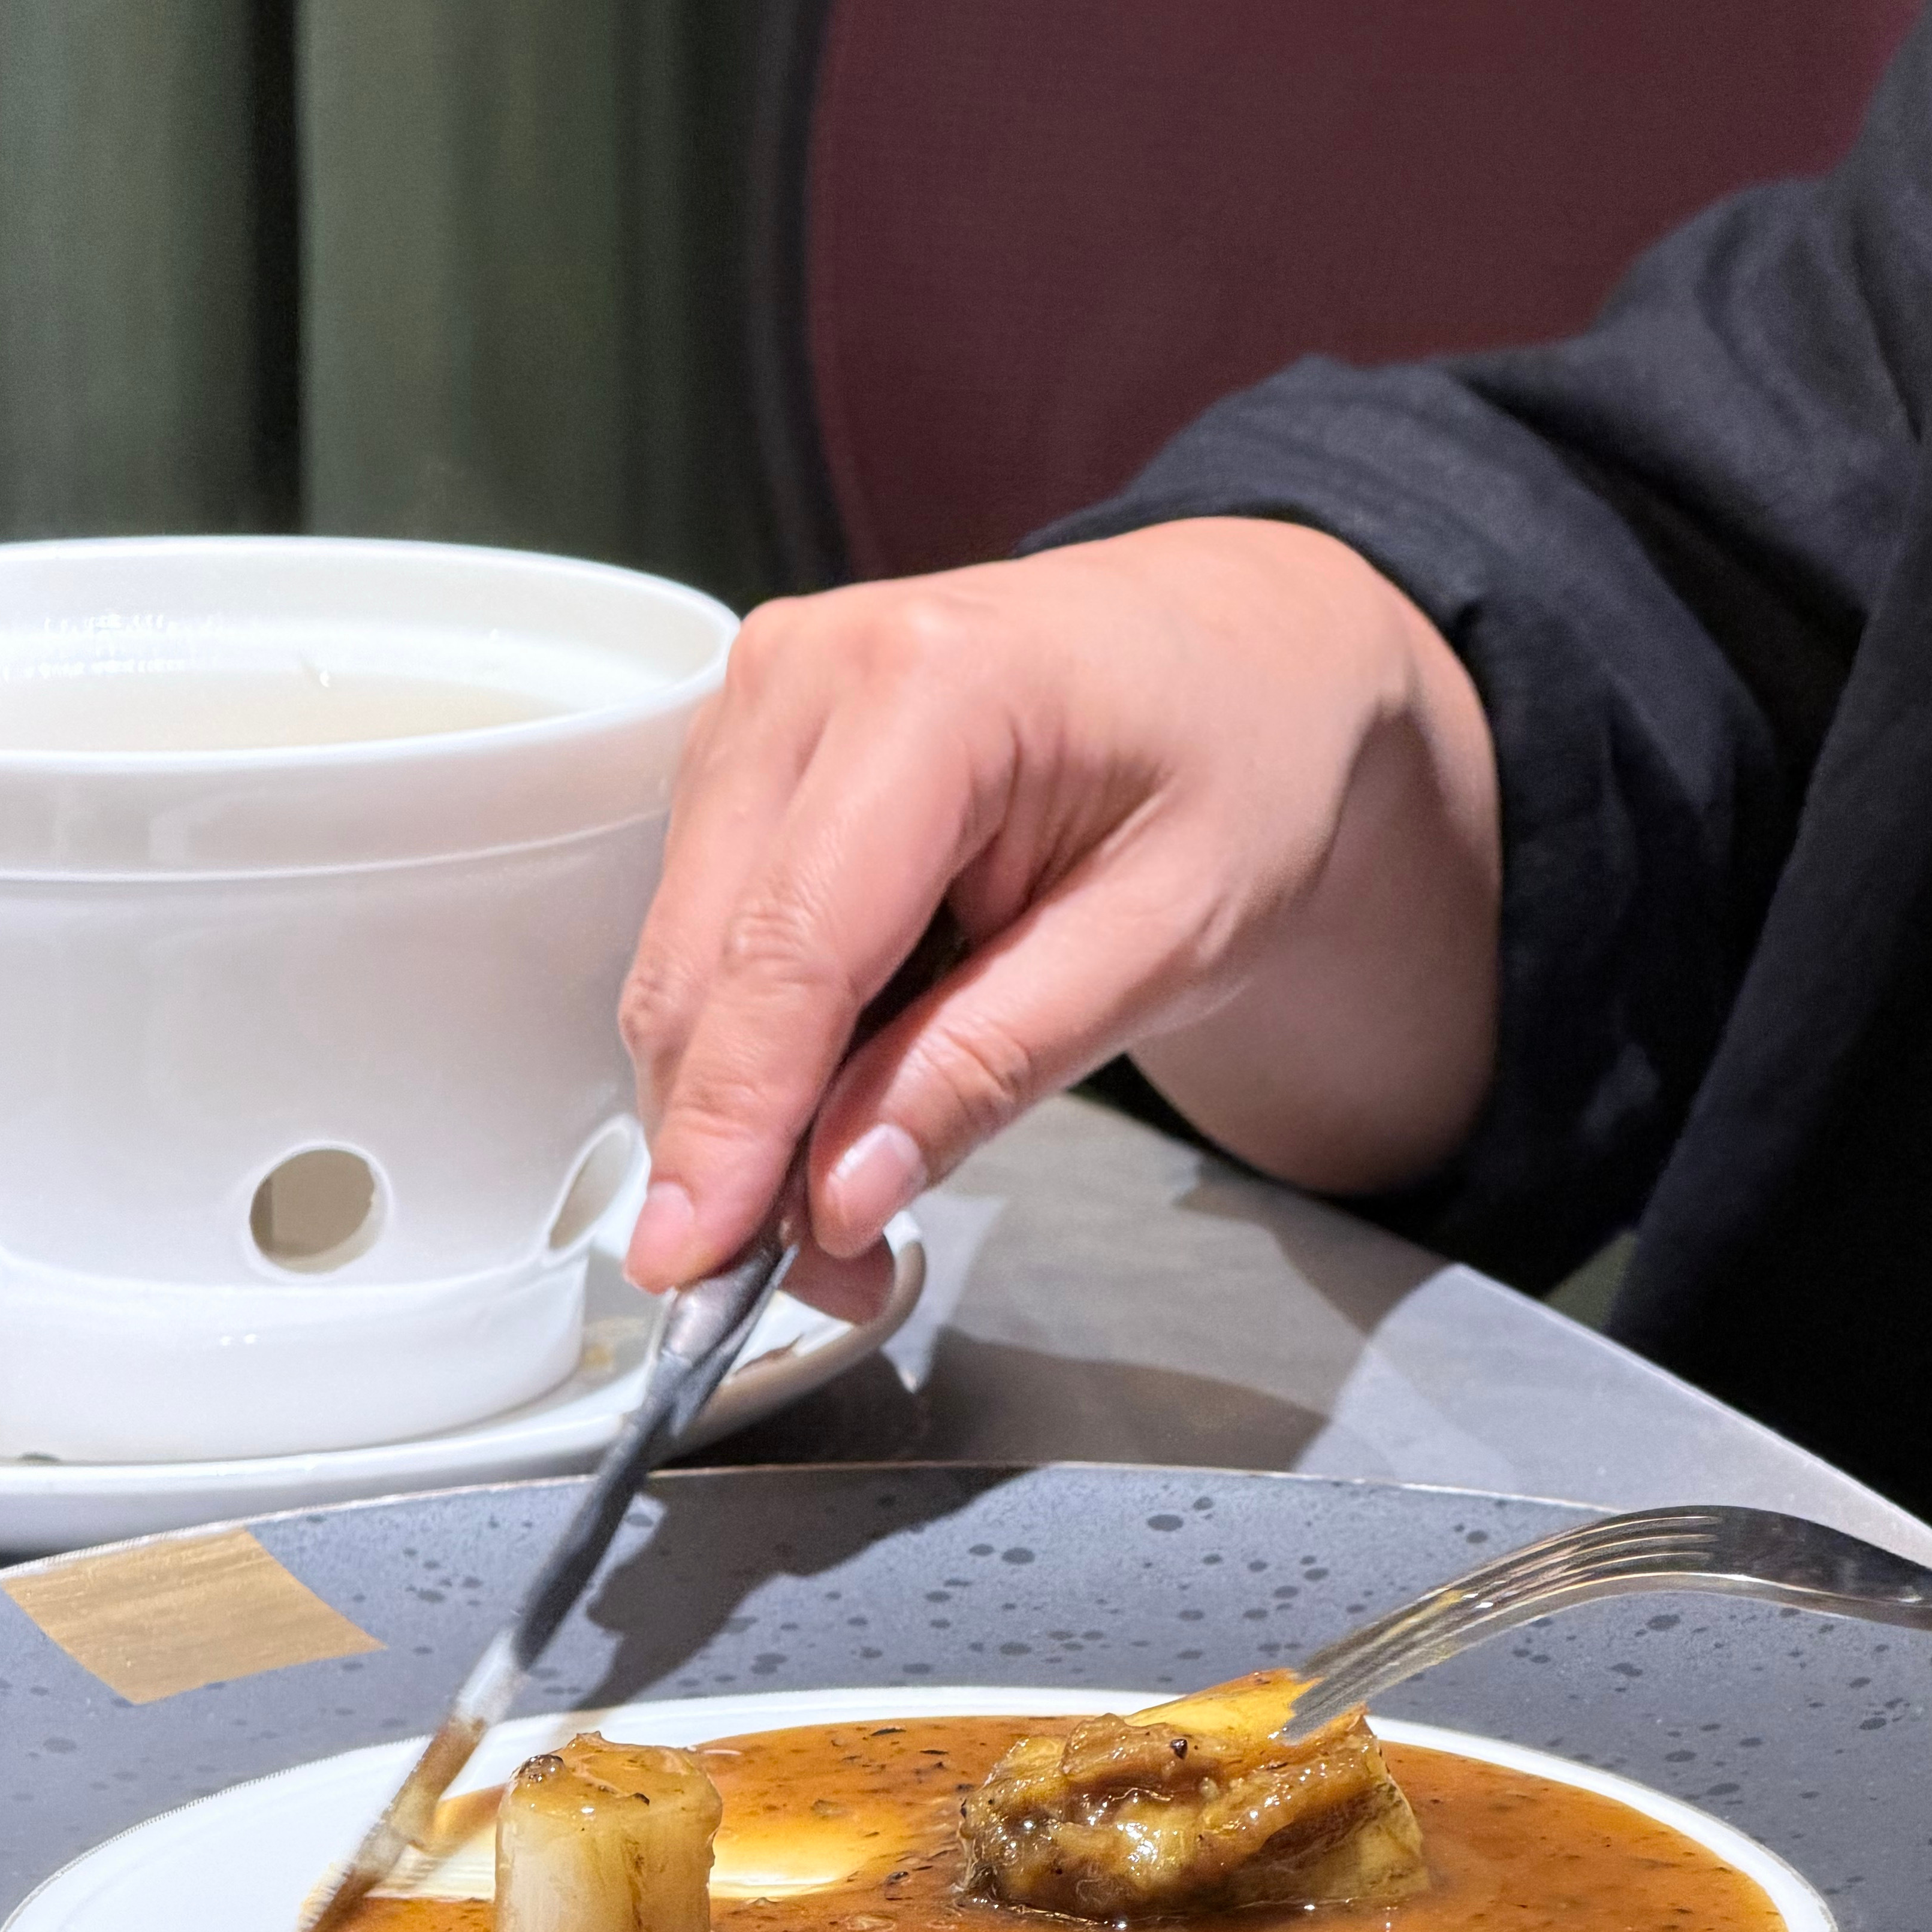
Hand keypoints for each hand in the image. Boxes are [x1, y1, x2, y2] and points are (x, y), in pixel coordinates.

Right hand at [618, 519, 1499, 1316]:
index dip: (733, 1121)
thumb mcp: (1170, 938)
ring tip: (851, 1203)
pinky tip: (845, 1095)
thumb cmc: (1242, 767)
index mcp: (934, 686)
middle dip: (732, 1146)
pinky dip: (759, 1041)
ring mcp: (761, 698)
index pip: (792, 948)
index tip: (692, 1259)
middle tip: (816, 1279)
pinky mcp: (747, 748)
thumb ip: (994, 1063)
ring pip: (685, 959)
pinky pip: (710, 930)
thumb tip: (834, 1196)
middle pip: (706, 961)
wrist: (1247, 652)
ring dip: (742, 1106)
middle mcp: (811, 670)